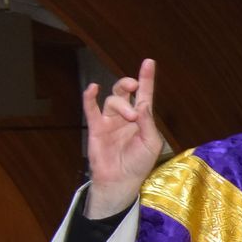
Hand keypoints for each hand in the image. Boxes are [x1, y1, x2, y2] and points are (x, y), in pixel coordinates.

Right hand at [82, 59, 161, 217]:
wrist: (121, 180)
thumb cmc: (139, 163)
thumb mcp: (151, 143)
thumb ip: (148, 123)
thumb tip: (142, 104)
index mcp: (143, 118)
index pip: (144, 94)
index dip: (146, 78)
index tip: (149, 62)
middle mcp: (126, 115)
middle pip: (125, 91)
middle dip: (129, 85)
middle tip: (135, 90)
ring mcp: (110, 120)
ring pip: (113, 100)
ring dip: (121, 104)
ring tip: (130, 116)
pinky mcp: (96, 127)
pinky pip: (91, 108)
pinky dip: (90, 97)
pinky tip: (92, 88)